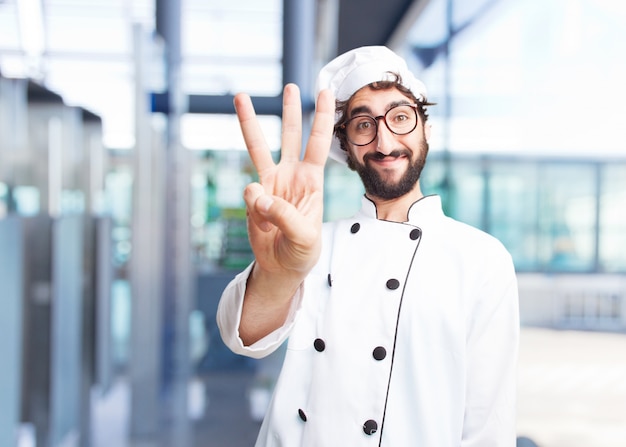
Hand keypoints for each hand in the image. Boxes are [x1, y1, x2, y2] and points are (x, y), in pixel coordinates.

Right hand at [235, 83, 334, 280]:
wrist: (282, 267)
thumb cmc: (302, 251)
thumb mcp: (305, 237)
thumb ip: (284, 216)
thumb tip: (257, 194)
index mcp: (312, 180)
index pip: (318, 143)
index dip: (322, 117)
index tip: (325, 91)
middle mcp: (291, 176)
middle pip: (290, 136)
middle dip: (291, 110)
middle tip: (291, 86)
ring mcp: (270, 184)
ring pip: (258, 148)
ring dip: (250, 123)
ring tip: (241, 97)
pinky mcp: (253, 197)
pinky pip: (249, 192)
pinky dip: (253, 205)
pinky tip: (263, 222)